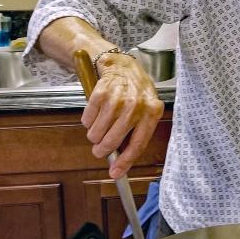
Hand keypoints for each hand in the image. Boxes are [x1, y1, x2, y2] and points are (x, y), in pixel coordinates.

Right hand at [81, 54, 163, 178]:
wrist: (122, 65)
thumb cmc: (135, 91)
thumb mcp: (146, 110)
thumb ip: (136, 133)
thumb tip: (120, 162)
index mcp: (152, 112)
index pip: (138, 144)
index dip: (125, 162)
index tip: (115, 173)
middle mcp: (136, 105)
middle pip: (113, 141)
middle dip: (103, 150)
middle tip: (99, 150)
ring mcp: (118, 98)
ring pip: (97, 133)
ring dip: (94, 135)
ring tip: (99, 128)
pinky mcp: (100, 93)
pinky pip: (87, 119)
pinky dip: (88, 121)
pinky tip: (96, 114)